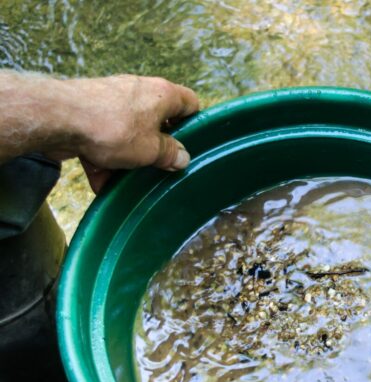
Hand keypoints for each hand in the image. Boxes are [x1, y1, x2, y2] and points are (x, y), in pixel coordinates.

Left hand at [58, 75, 199, 191]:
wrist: (58, 118)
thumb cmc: (113, 128)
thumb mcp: (151, 149)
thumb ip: (170, 153)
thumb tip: (182, 157)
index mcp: (162, 94)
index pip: (189, 103)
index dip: (195, 123)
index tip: (192, 145)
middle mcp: (138, 93)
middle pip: (157, 121)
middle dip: (157, 147)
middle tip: (161, 167)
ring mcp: (112, 102)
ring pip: (129, 133)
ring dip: (130, 157)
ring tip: (129, 181)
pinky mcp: (88, 114)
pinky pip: (104, 140)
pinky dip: (104, 160)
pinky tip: (102, 182)